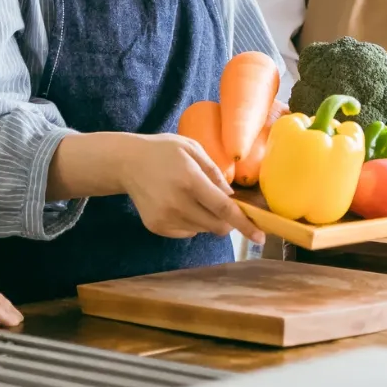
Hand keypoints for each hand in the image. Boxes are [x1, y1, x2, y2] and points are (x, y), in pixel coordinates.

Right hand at [124, 133, 265, 243]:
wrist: (126, 162)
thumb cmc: (164, 151)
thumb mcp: (192, 149)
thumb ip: (214, 172)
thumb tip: (231, 197)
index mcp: (190, 180)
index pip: (223, 209)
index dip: (244, 224)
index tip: (260, 238)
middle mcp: (178, 203)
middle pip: (216, 225)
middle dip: (226, 220)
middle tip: (220, 203)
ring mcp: (165, 218)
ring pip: (202, 230)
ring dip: (206, 218)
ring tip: (190, 196)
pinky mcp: (156, 226)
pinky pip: (186, 232)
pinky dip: (190, 222)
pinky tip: (177, 203)